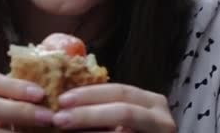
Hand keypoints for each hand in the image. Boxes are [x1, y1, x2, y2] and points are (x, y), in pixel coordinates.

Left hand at [52, 83, 175, 132]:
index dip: (89, 94)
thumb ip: (98, 104)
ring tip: (66, 131)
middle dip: (88, 114)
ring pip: (124, 130)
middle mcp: (160, 118)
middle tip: (59, 118)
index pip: (118, 90)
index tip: (61, 99)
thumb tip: (62, 99)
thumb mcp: (115, 112)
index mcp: (149, 101)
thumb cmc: (125, 127)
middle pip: (123, 111)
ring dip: (93, 132)